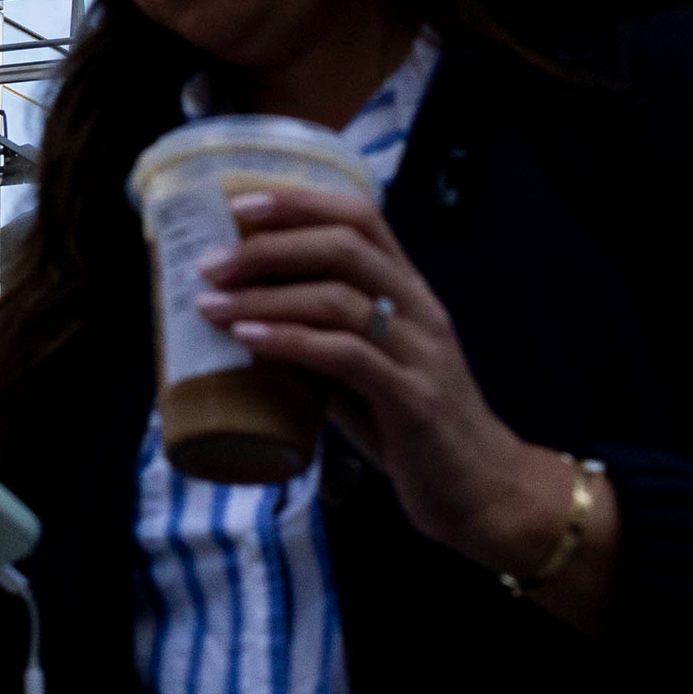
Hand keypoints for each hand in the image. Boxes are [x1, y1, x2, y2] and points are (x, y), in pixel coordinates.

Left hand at [195, 187, 616, 619]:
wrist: (481, 492)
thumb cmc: (413, 429)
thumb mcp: (361, 373)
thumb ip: (317, 342)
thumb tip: (244, 320)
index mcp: (409, 291)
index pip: (359, 217)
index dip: (298, 201)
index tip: (238, 203)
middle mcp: (420, 309)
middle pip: (345, 245)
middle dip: (270, 246)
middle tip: (211, 264)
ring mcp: (420, 352)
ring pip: (340, 297)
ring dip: (266, 295)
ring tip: (211, 305)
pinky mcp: (413, 399)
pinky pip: (348, 355)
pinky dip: (291, 341)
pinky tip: (249, 338)